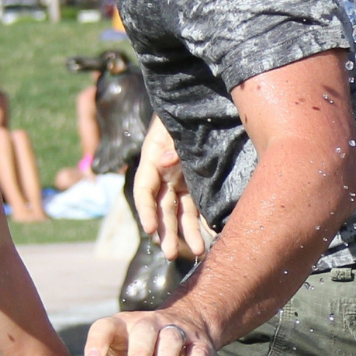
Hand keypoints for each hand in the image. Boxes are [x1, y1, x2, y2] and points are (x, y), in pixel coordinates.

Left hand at [86, 306, 221, 355]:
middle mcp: (148, 324)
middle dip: (140, 355)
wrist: (186, 327)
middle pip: (144, 332)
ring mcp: (176, 330)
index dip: (98, 342)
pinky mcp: (200, 344)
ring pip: (171, 341)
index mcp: (122, 327)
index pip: (106, 327)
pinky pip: (198, 354)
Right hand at [133, 117, 205, 260]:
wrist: (199, 101)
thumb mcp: (173, 124)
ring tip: (198, 251)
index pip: (144, 192)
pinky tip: (211, 236)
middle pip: (162, 208)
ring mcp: (181, 181)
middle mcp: (164, 175)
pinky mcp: (196, 183)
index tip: (150, 230)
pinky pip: (198, 207)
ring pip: (181, 212)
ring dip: (186, 233)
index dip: (145, 211)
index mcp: (153, 161)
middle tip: (171, 254)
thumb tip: (165, 163)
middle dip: (167, 232)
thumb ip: (170, 144)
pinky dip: (203, 222)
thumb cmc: (183, 110)